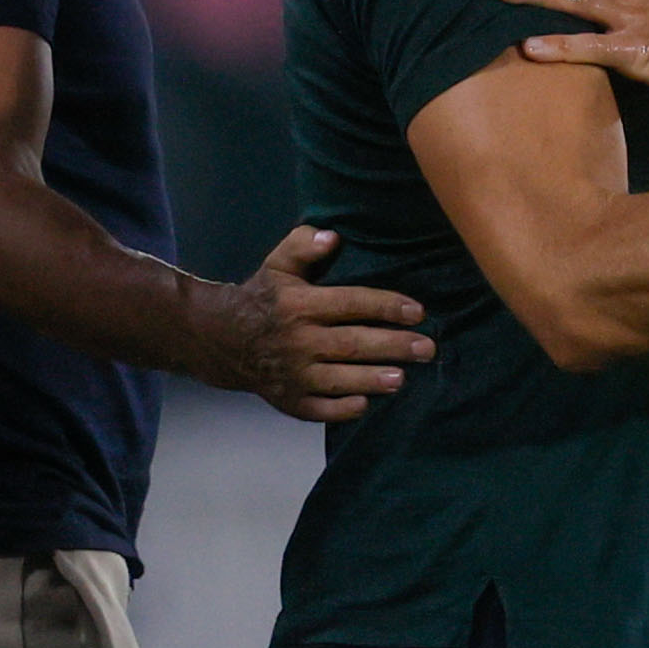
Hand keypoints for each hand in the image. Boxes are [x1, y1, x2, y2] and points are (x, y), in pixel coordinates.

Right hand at [187, 227, 434, 422]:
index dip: (385, 306)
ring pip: (339, 379)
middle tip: (427, 348)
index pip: (350, 304)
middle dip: (393, 346)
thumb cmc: (263, 298)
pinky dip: (341, 409)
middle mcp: (297, 341)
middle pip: (352, 344)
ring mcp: (292, 374)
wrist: (221, 339)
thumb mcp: (277, 264)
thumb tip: (332, 237)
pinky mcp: (288, 400)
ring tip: (402, 378)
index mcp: (299, 305)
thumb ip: (303, 245)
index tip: (417, 311)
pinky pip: (318, 409)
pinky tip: (364, 404)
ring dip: (372, 380)